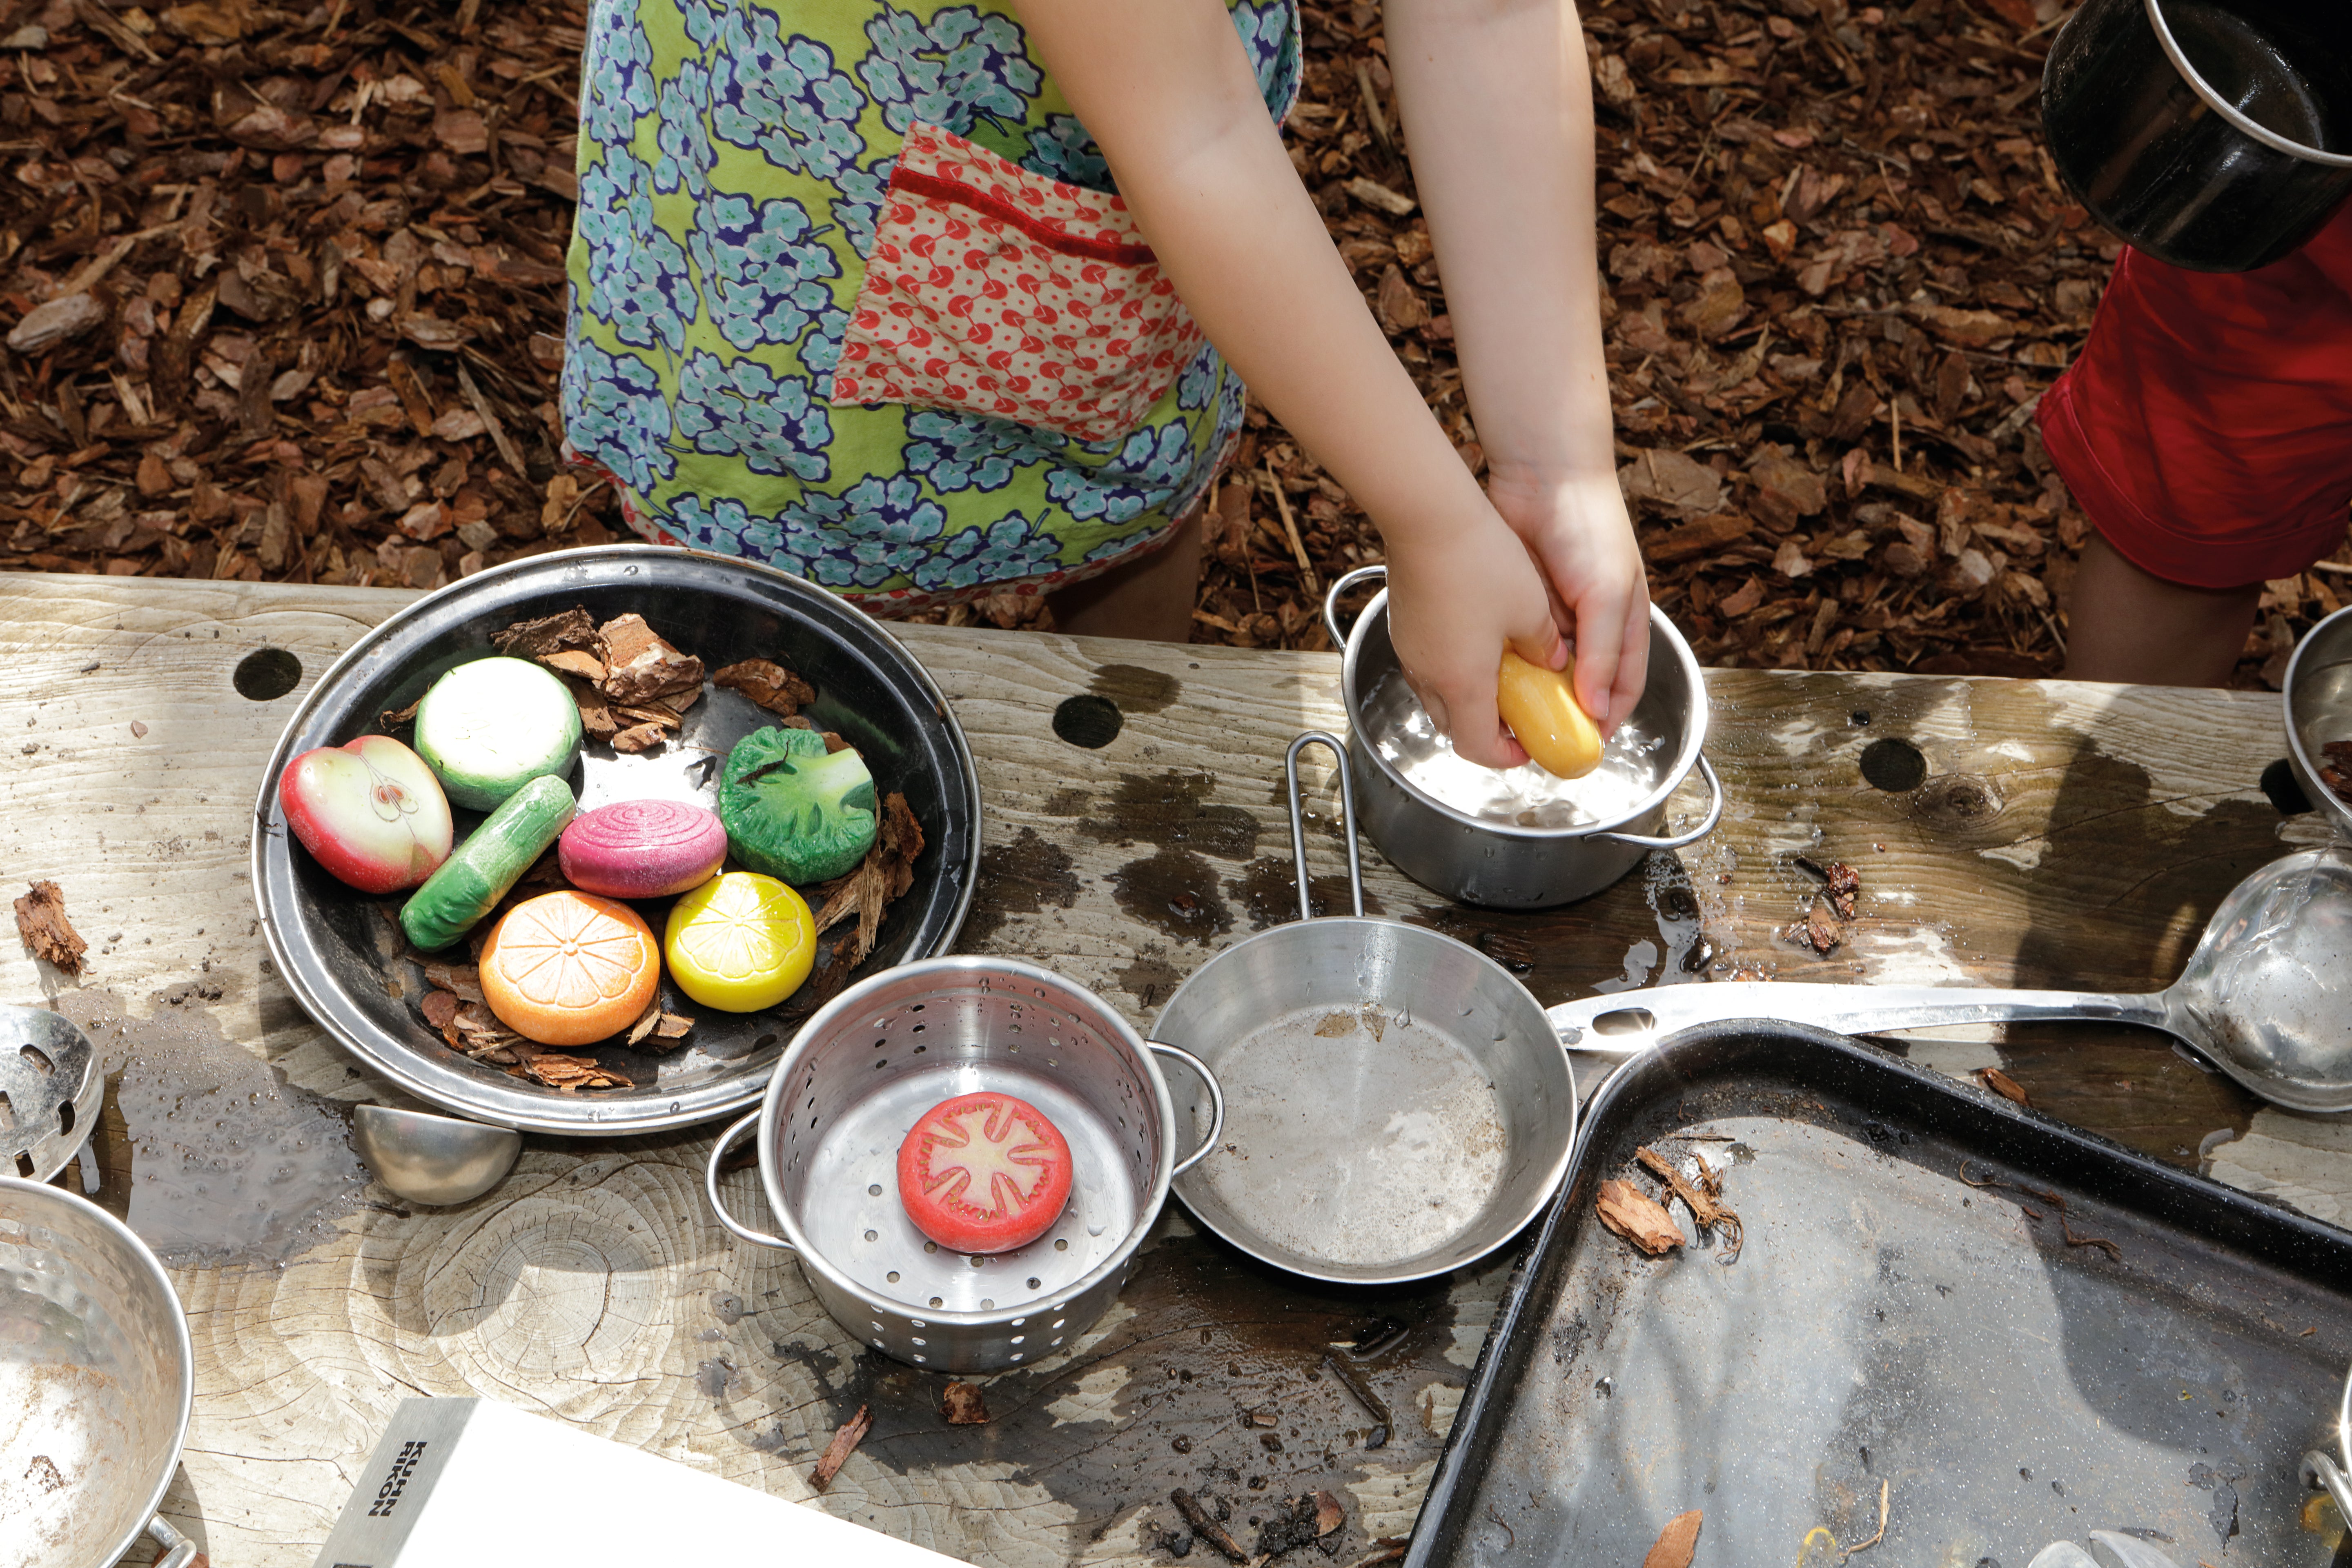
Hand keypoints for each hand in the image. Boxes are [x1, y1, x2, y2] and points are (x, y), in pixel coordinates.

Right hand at [1383, 503, 1565, 769]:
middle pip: (1454, 727)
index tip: (1529, 745)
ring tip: (1503, 677)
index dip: (1506, 756)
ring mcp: (1411, 649)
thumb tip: (1553, 658)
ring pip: (1438, 696)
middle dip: (1487, 730)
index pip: (1478, 748)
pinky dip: (1451, 669)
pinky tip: (1477, 641)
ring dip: (1469, 698)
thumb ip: (1545, 645)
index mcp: (1462, 682)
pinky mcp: (1404, 625)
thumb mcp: (1530, 609)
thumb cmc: (1479, 560)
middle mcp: (1429, 674)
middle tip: (1519, 714)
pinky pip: (1427, 664)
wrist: (1426, 514)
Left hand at [1485, 466, 1649, 735]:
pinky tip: (1488, 682)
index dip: (1604, 723)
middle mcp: (1588, 628)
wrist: (1543, 476)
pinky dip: (1502, 666)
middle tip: (1533, 741)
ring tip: (1507, 718)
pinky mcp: (1517, 606)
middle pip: (1576, 688)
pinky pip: (1510, 648)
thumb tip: (1597, 711)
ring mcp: (1551, 618)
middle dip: (1558, 714)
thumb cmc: (1591, 530)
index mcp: (1622, 627)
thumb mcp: (1605, 595)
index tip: (1579, 750)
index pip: (1619, 692)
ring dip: (1527, 693)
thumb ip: (1603, 653)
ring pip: (1540, 672)